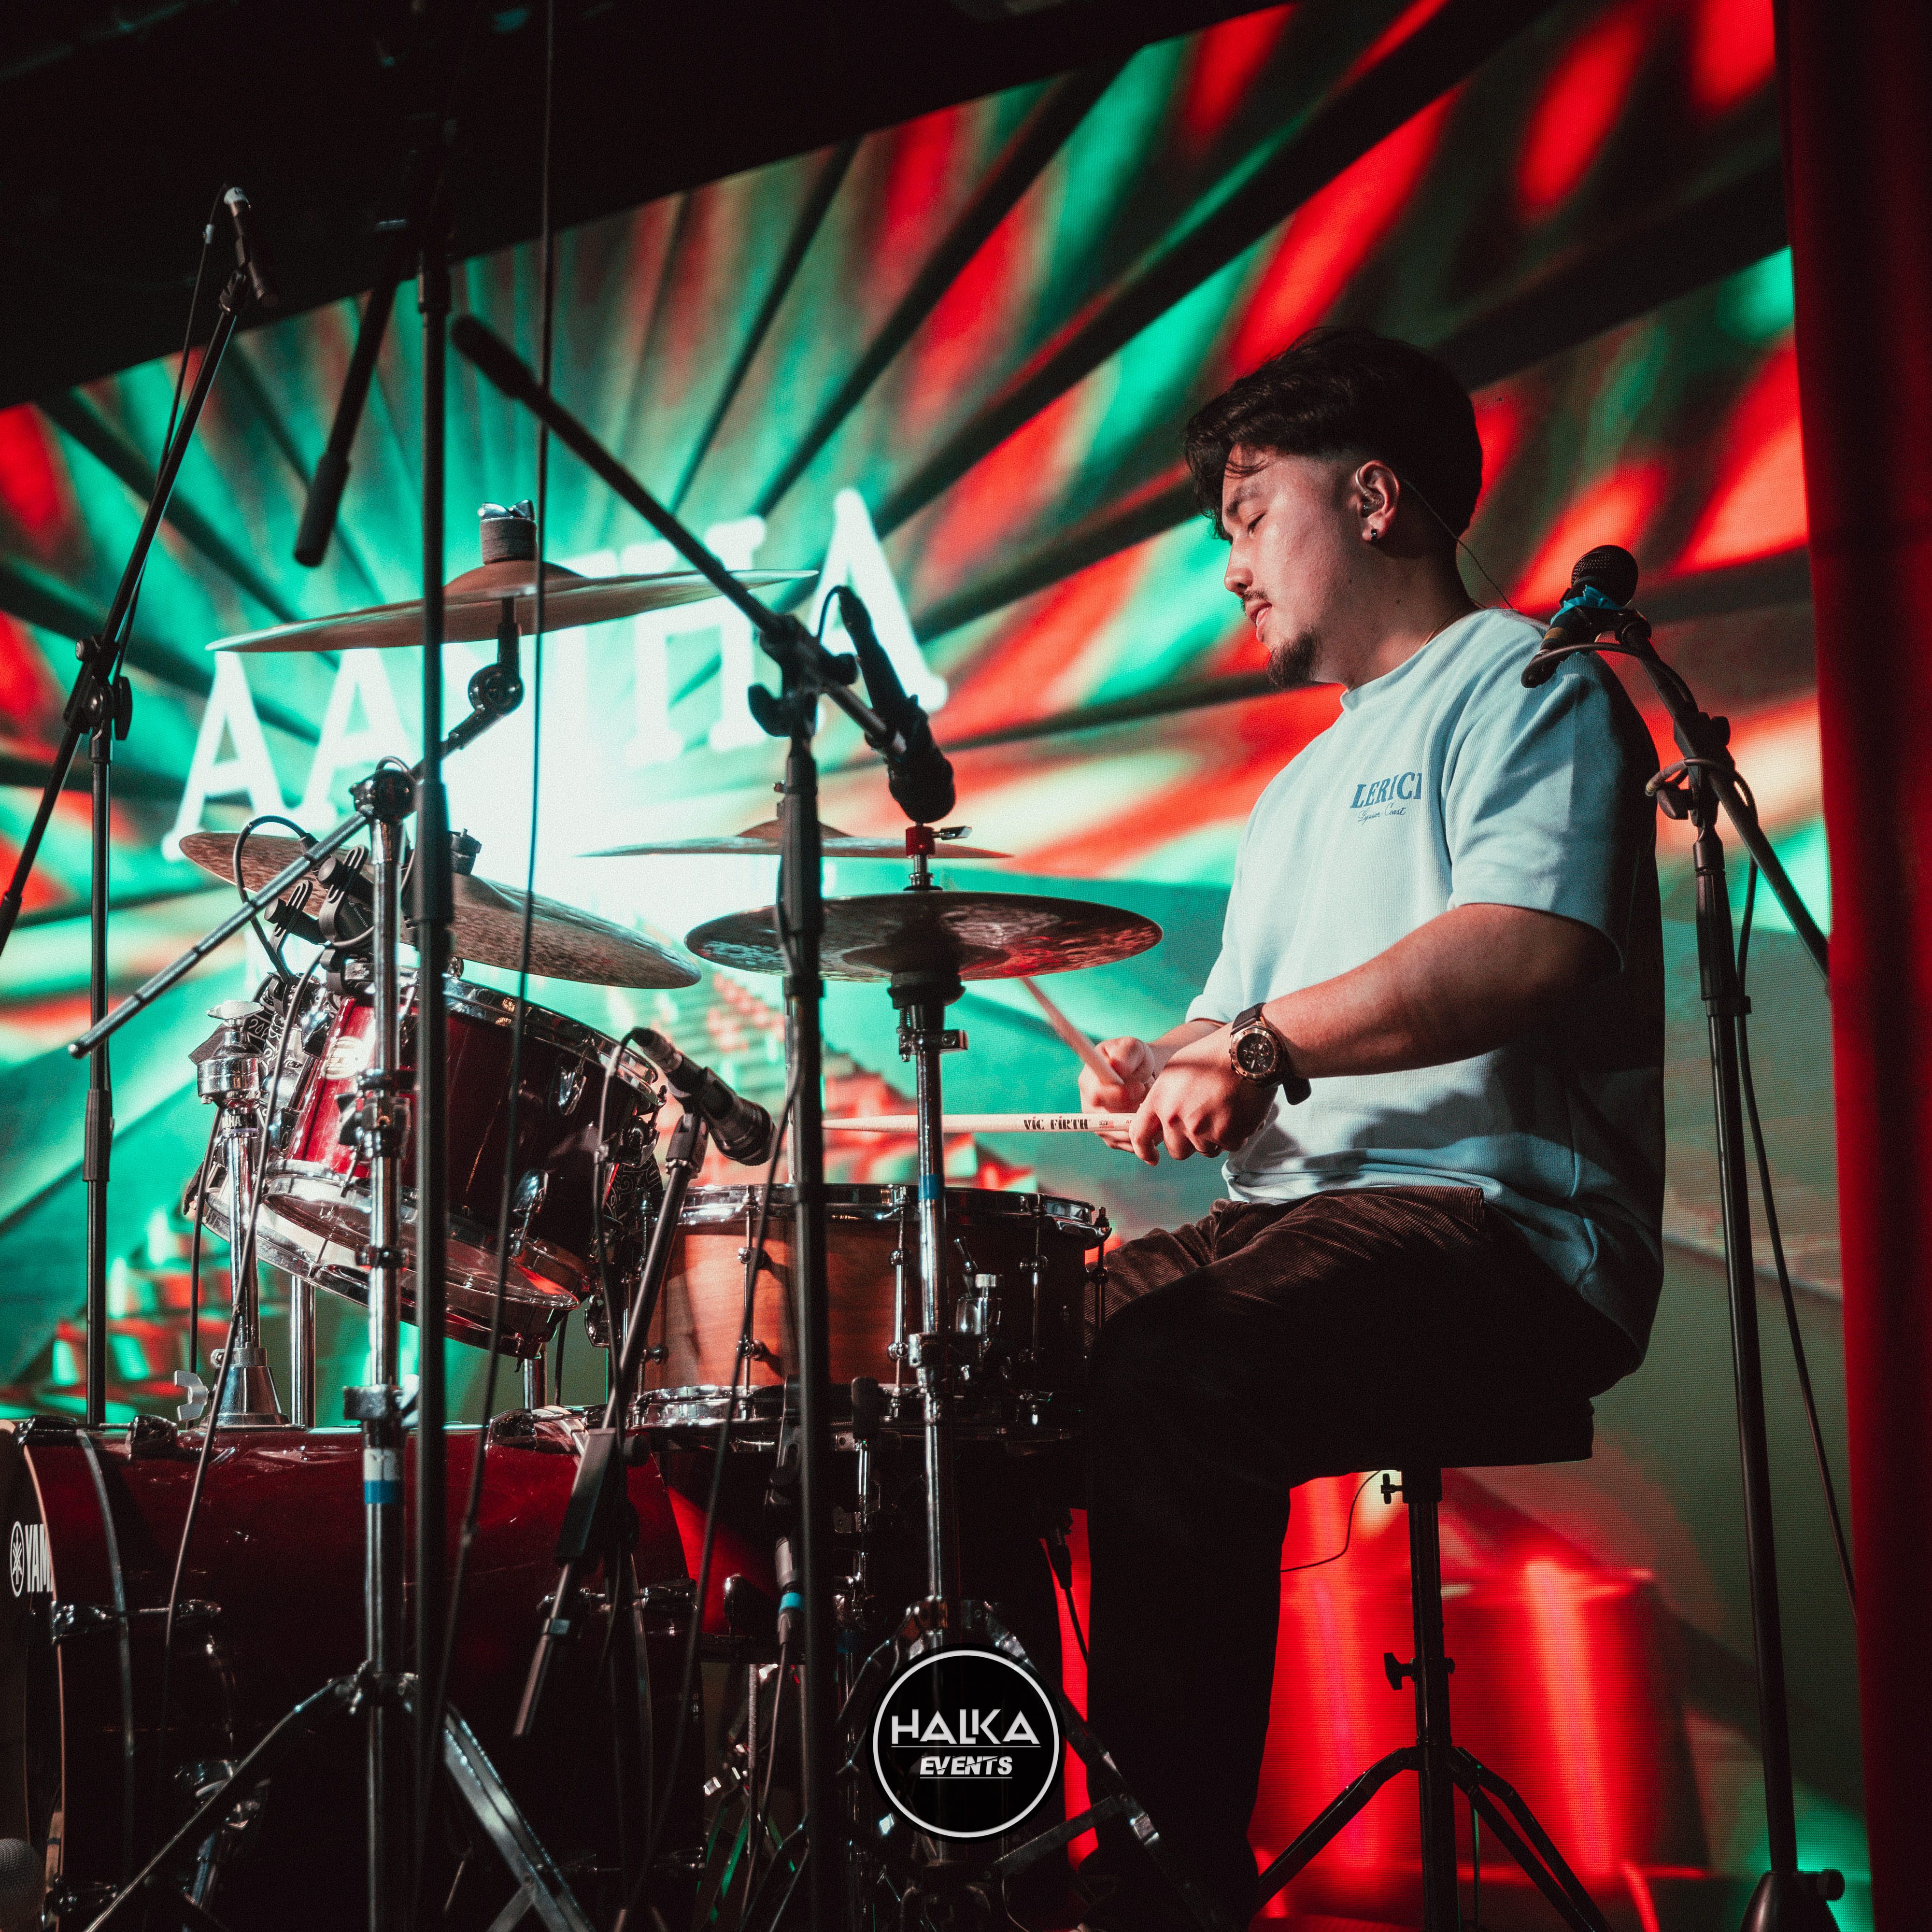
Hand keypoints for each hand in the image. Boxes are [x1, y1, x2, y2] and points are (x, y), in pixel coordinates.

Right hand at [1079, 1036, 1155, 1149]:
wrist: (1147, 1075)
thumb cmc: (1136, 1058)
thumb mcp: (1133, 1047)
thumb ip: (1125, 1054)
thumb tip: (1116, 1068)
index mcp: (1088, 1082)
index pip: (1096, 1097)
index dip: (1119, 1095)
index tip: (1140, 1086)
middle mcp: (1089, 1108)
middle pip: (1109, 1122)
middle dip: (1135, 1111)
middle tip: (1151, 1096)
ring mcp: (1100, 1127)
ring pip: (1124, 1136)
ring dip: (1144, 1122)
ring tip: (1153, 1104)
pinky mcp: (1114, 1140)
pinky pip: (1132, 1146)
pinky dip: (1148, 1135)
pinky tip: (1154, 1117)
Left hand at [1128, 1028, 1273, 1164]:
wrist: (1246, 1051)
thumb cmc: (1212, 1057)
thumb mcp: (1175, 1072)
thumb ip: (1164, 1099)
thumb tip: (1160, 1121)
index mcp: (1160, 1099)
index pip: (1139, 1135)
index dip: (1144, 1151)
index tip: (1153, 1158)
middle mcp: (1176, 1117)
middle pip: (1177, 1151)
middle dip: (1189, 1143)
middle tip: (1204, 1124)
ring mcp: (1201, 1128)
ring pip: (1205, 1150)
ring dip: (1214, 1138)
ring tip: (1225, 1110)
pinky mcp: (1227, 1135)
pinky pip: (1229, 1146)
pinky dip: (1236, 1135)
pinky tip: (1240, 1112)